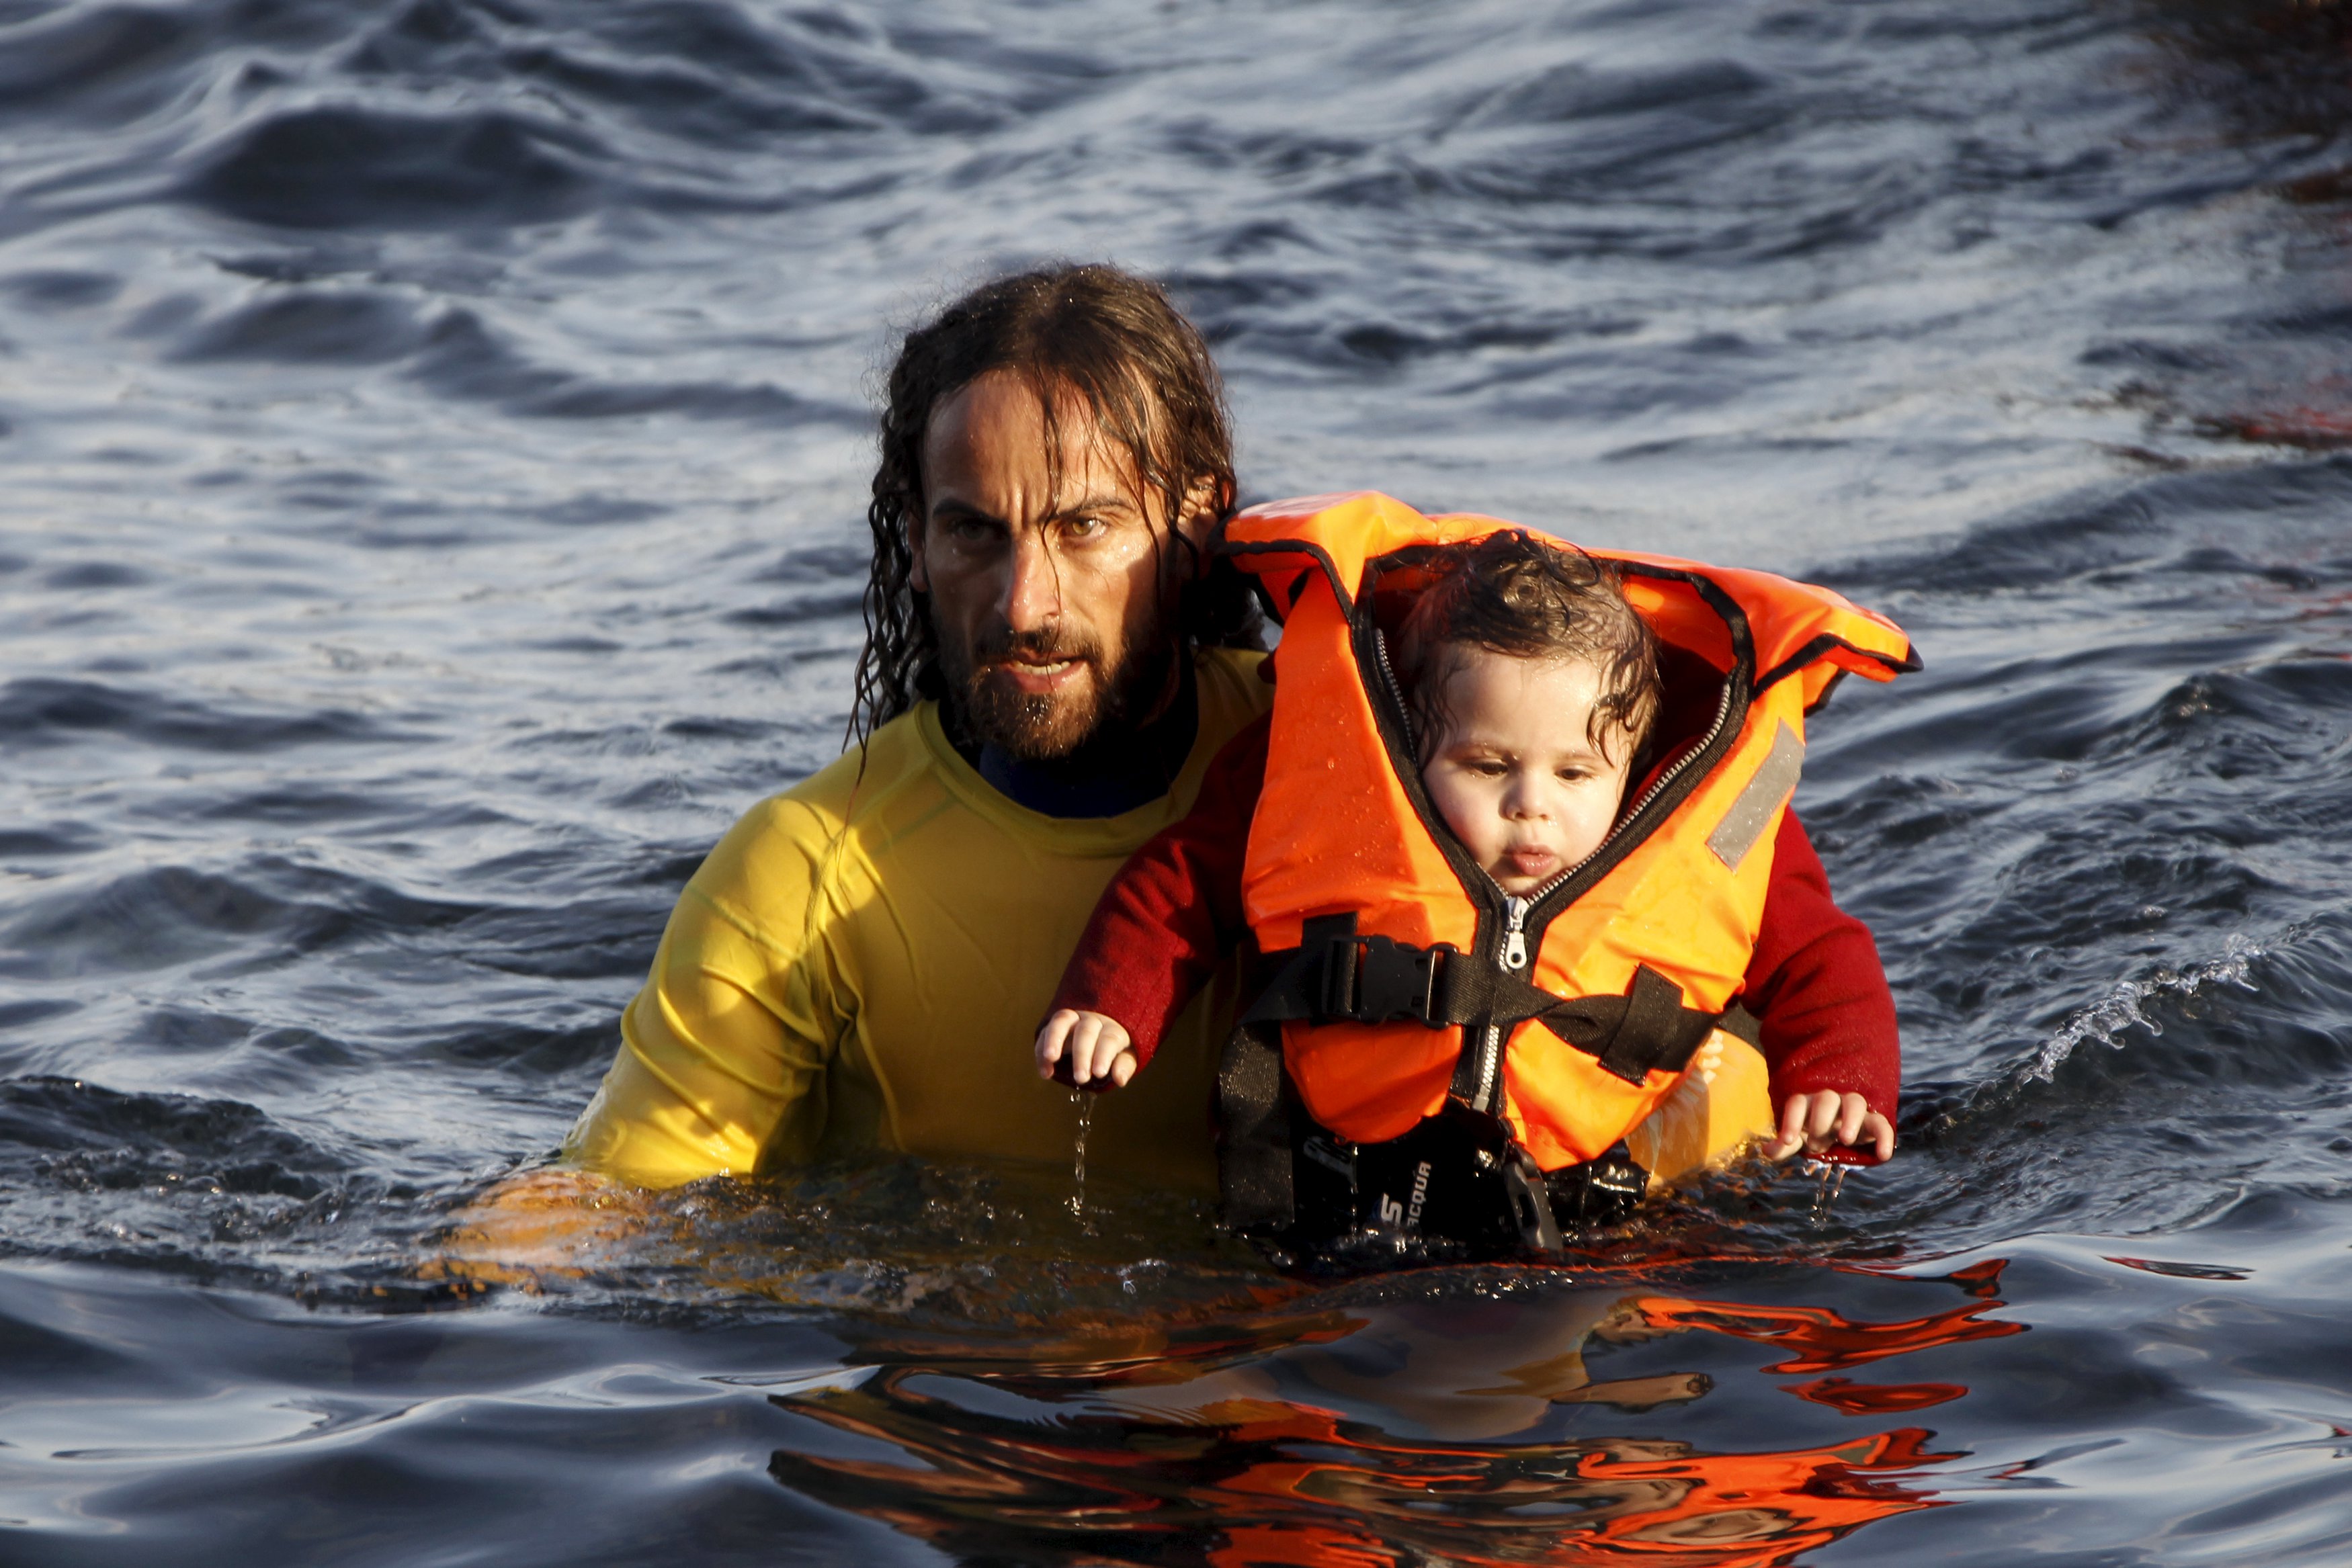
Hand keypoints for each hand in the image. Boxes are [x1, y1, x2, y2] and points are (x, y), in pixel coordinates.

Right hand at [1034, 1009, 1137, 1089]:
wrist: (1100, 1031)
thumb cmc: (1115, 1048)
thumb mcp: (1126, 1056)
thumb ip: (1124, 1065)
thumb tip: (1120, 1079)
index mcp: (1113, 1028)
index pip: (1109, 1038)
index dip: (1104, 1055)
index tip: (1099, 1073)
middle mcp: (1092, 1020)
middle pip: (1086, 1031)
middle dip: (1082, 1054)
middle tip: (1081, 1078)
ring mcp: (1072, 1020)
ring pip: (1062, 1021)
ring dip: (1054, 1039)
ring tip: (1050, 1059)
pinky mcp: (1055, 1025)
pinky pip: (1045, 1032)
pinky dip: (1041, 1050)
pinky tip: (1045, 1072)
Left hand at [1762, 1091, 1893, 1162]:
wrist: (1840, 1131)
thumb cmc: (1813, 1131)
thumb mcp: (1797, 1138)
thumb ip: (1783, 1145)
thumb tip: (1768, 1151)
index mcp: (1808, 1102)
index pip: (1797, 1104)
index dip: (1791, 1121)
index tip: (1788, 1141)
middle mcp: (1830, 1100)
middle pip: (1826, 1098)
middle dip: (1819, 1120)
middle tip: (1814, 1143)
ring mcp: (1852, 1108)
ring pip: (1854, 1102)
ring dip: (1850, 1120)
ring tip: (1845, 1140)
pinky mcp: (1872, 1121)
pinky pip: (1881, 1123)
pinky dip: (1884, 1137)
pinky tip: (1884, 1155)